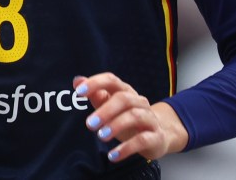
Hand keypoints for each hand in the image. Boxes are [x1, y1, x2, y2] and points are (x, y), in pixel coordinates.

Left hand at [73, 73, 188, 162]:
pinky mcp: (155, 137)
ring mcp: (149, 118)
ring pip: (134, 116)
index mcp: (126, 91)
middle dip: (105, 110)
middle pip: (124, 99)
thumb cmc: (127, 119)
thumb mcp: (111, 107)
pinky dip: (126, 148)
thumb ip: (95, 95)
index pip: (111, 80)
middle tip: (89, 124)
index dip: (95, 83)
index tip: (78, 92)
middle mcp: (139, 102)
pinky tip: (113, 155)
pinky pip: (142, 140)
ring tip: (101, 136)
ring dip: (116, 125)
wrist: (158, 136)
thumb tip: (77, 81)